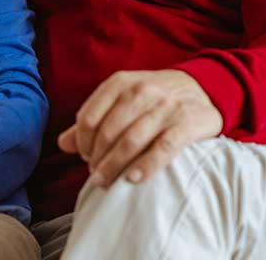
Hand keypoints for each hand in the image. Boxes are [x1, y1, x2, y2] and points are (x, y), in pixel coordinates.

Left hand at [57, 70, 222, 186]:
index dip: (82, 142)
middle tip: (96, 175)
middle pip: (107, 131)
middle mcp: (141, 91)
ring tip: (106, 182)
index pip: (88, 116)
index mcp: (120, 82)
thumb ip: (93, 119)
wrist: (203, 87)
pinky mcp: (186, 122)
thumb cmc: (154, 98)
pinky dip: (146, 165)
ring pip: (131, 141)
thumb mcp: (123, 98)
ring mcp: (165, 106)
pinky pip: (163, 147)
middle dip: (97, 158)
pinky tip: (134, 179)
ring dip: (114, 166)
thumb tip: (62, 143)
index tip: (86, 157)